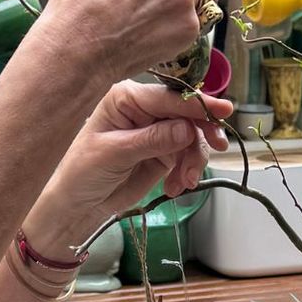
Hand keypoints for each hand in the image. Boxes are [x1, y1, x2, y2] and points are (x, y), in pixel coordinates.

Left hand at [27, 79, 231, 251]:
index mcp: (126, 98)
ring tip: (184, 181)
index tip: (223, 112)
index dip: (197, 104)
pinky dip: (187, 172)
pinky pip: (187, 156)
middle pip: (186, 114)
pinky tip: (175, 187)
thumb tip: (187, 129)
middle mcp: (144, 109)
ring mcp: (156, 131)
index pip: (168, 97)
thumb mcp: (115, 153)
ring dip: (194, 160)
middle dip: (202, 134)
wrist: (79, 204)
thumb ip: (152, 139)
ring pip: (192, 137)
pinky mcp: (163, 153)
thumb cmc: (83, 172)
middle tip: (217, 149)